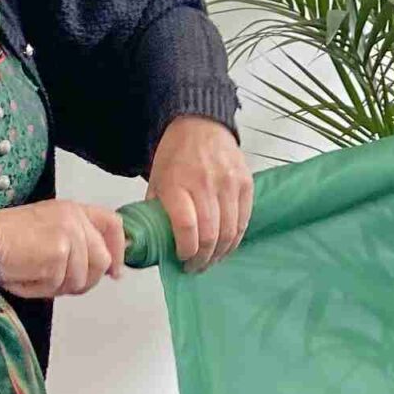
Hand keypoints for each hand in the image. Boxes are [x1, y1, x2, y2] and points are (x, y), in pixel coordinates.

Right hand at [0, 199, 126, 297]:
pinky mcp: (59, 254)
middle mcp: (75, 219)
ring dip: (57, 287)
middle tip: (56, 284)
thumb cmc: (4, 239)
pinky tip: (23, 277)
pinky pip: (59, 286)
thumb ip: (75, 242)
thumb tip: (103, 269)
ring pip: (82, 279)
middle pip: (102, 261)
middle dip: (84, 281)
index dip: (119, 250)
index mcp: (73, 209)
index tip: (115, 271)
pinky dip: (39, 289)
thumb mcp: (46, 230)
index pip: (113, 224)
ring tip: (32, 275)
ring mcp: (69, 235)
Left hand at [149, 114, 253, 270]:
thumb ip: (154, 212)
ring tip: (210, 260)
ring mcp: (229, 183)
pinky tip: (225, 246)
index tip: (181, 260)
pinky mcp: (246, 183)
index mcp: (177, 184)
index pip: (187, 227)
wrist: (200, 125)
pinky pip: (244, 220)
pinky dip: (235, 239)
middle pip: (210, 234)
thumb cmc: (175, 156)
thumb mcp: (155, 181)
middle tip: (195, 267)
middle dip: (202, 259)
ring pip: (229, 231)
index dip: (186, 251)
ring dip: (220, 253)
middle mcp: (205, 184)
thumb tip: (148, 245)